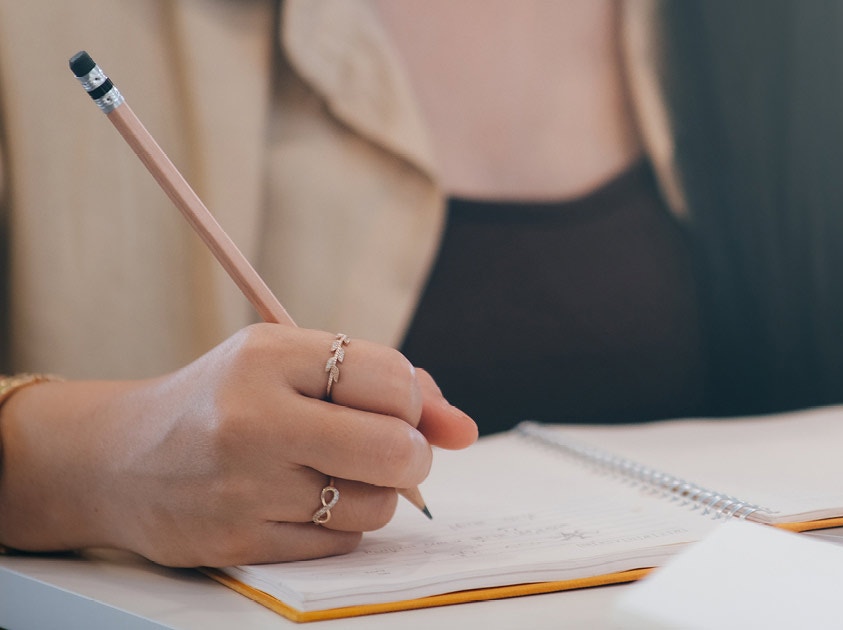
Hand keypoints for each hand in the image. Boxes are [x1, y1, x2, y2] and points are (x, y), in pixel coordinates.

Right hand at [0, 324, 476, 565]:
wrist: (116, 460)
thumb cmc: (225, 403)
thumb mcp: (293, 365)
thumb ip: (390, 386)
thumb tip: (463, 430)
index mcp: (267, 356)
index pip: (391, 379)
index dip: (411, 401)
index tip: (393, 408)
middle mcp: (251, 419)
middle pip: (394, 450)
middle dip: (412, 456)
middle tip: (392, 453)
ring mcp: (242, 486)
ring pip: (373, 504)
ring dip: (373, 495)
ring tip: (332, 475)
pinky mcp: (237, 542)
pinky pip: (340, 544)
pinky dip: (339, 528)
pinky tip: (301, 505)